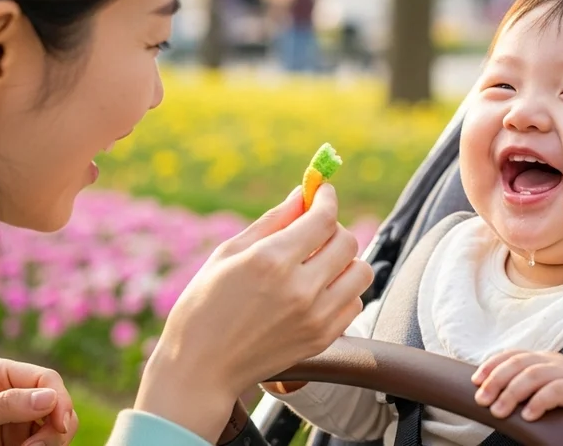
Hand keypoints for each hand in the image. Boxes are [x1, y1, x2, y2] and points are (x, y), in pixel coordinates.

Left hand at [0, 357, 76, 445]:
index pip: (46, 379)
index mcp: (1, 374)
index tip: (59, 426)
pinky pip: (46, 442)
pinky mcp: (19, 439)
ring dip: (51, 440)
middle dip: (56, 425)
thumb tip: (49, 397)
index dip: (60, 399)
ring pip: (57, 424)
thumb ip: (5, 404)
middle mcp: (16, 392)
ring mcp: (19, 417)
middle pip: (58, 402)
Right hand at [135, 184, 372, 441]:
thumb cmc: (203, 306)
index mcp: (271, 261)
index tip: (322, 192)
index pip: (323, 218)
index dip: (326, 198)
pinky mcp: (322, 339)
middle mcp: (299, 288)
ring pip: (361, 271)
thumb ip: (272, 220)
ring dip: (345, 259)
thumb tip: (302, 194)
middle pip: (347, 241)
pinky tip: (318, 290)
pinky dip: (344, 290)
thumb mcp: (228, 253)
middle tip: (313, 229)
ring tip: (319, 262)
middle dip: (333, 227)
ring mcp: (315, 317)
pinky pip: (355, 302)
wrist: (201, 369)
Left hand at [472, 350, 562, 428]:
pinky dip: (538, 402)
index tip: (475, 381)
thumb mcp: (540, 390)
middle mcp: (552, 361)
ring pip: (534, 375)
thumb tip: (488, 395)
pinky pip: (555, 391)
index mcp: (541, 358)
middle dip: (497, 380)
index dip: (492, 365)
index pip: (512, 355)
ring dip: (512, 393)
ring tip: (499, 411)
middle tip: (482, 400)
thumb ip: (520, 387)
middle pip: (519, 363)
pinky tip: (527, 416)